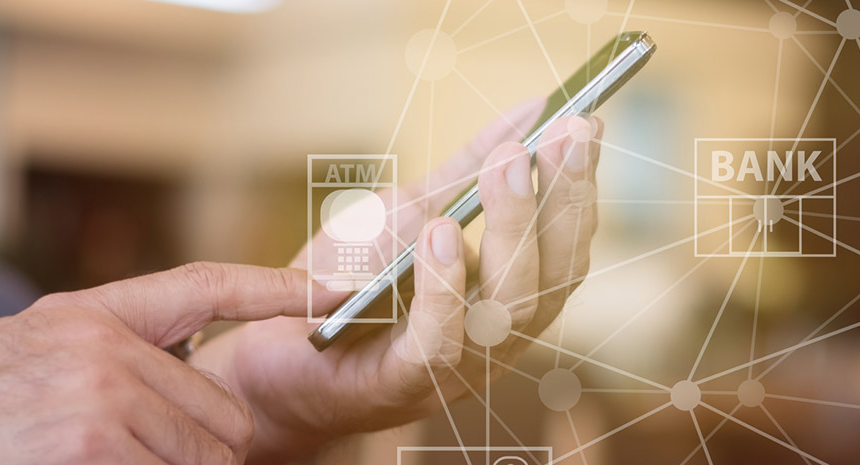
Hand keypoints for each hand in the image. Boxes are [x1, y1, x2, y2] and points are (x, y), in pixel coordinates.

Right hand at [0, 263, 316, 464]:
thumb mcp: (34, 348)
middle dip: (199, 449)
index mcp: (91, 314)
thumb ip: (114, 351)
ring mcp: (104, 399)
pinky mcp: (96, 448)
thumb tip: (191, 383)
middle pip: (223, 416)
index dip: (273, 288)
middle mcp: (107, 348)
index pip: (204, 287)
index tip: (326, 292)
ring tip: (93, 462)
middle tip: (133, 458)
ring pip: (206, 457)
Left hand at [190, 100, 605, 463]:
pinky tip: (441, 234)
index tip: (585, 124)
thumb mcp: (408, 212)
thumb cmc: (344, 286)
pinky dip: (444, 287)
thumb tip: (531, 109)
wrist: (273, 361)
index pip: (567, 245)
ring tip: (506, 165)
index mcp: (510, 298)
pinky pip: (437, 341)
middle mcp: (498, 337)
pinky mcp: (401, 384)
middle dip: (564, 199)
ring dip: (513, 228)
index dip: (581, 186)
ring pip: (509, 306)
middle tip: (563, 134)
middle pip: (554, 275)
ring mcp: (457, 367)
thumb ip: (467, 171)